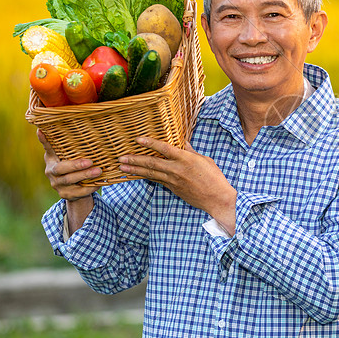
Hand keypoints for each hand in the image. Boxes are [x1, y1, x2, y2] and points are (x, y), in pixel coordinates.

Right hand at [38, 129, 100, 201]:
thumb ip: (75, 149)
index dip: (44, 140)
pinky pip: (78, 191)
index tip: (40, 130)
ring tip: (99, 171)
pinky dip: (90, 187)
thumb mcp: (73, 157)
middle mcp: (51, 171)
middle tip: (90, 162)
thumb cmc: (76, 168)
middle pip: (60, 168)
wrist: (76, 192)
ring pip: (70, 180)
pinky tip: (99, 183)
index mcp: (52, 158)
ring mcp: (56, 184)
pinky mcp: (65, 194)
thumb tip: (91, 131)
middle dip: (76, 165)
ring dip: (85, 175)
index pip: (48, 148)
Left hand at [119, 137, 237, 234]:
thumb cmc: (214, 177)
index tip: (138, 139)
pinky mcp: (173, 189)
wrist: (216, 198)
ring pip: (151, 174)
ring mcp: (173, 181)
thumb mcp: (204, 160)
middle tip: (121, 157)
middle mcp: (177, 169)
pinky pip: (157, 181)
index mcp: (186, 159)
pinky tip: (137, 175)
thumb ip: (191, 151)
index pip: (164, 148)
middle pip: (152, 163)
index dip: (150, 143)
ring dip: (135, 170)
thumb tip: (183, 142)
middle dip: (135, 159)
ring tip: (122, 167)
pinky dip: (146, 177)